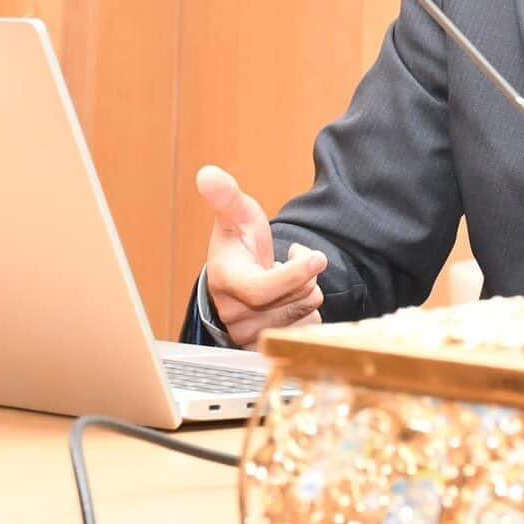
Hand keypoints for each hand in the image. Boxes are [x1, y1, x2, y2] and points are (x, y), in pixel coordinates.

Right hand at [196, 165, 326, 348]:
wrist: (239, 277)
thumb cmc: (239, 243)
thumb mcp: (236, 216)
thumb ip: (226, 196)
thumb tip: (207, 173)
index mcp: (225, 281)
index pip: (261, 289)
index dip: (293, 275)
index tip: (317, 256)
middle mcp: (234, 314)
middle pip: (293, 300)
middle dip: (304, 276)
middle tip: (291, 259)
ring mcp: (250, 335)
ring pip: (304, 315)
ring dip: (306, 292)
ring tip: (286, 279)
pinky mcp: (266, 349)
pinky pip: (307, 331)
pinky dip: (307, 312)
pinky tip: (291, 300)